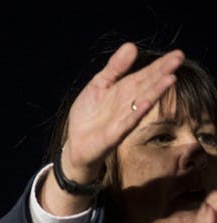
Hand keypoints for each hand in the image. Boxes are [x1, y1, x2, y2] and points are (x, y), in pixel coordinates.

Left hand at [62, 43, 184, 183]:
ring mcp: (123, 118)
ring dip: (155, 92)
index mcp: (124, 90)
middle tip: (179, 59)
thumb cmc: (88, 115)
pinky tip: (145, 103)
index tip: (177, 54)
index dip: (160, 65)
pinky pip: (127, 122)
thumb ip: (114, 68)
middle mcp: (128, 103)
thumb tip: (131, 45)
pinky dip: (136, 113)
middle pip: (146, 86)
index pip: (144, 75)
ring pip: (141, 103)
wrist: (76, 144)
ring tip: (170, 79)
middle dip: (162, 73)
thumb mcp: (98, 85)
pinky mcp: (115, 134)